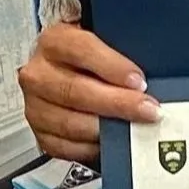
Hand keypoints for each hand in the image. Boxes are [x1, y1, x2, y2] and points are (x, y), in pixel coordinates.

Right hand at [18, 24, 159, 164]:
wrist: (61, 72)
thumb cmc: (87, 57)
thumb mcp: (101, 40)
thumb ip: (120, 47)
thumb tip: (153, 68)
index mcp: (54, 41)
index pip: (81, 50)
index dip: (112, 67)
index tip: (138, 82)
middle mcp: (39, 74)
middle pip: (76, 91)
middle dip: (118, 104)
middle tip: (149, 110)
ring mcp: (35, 106)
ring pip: (71, 123)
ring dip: (107, 130)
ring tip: (135, 128)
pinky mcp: (40, 133)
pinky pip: (66, 147)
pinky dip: (91, 147)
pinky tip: (112, 142)